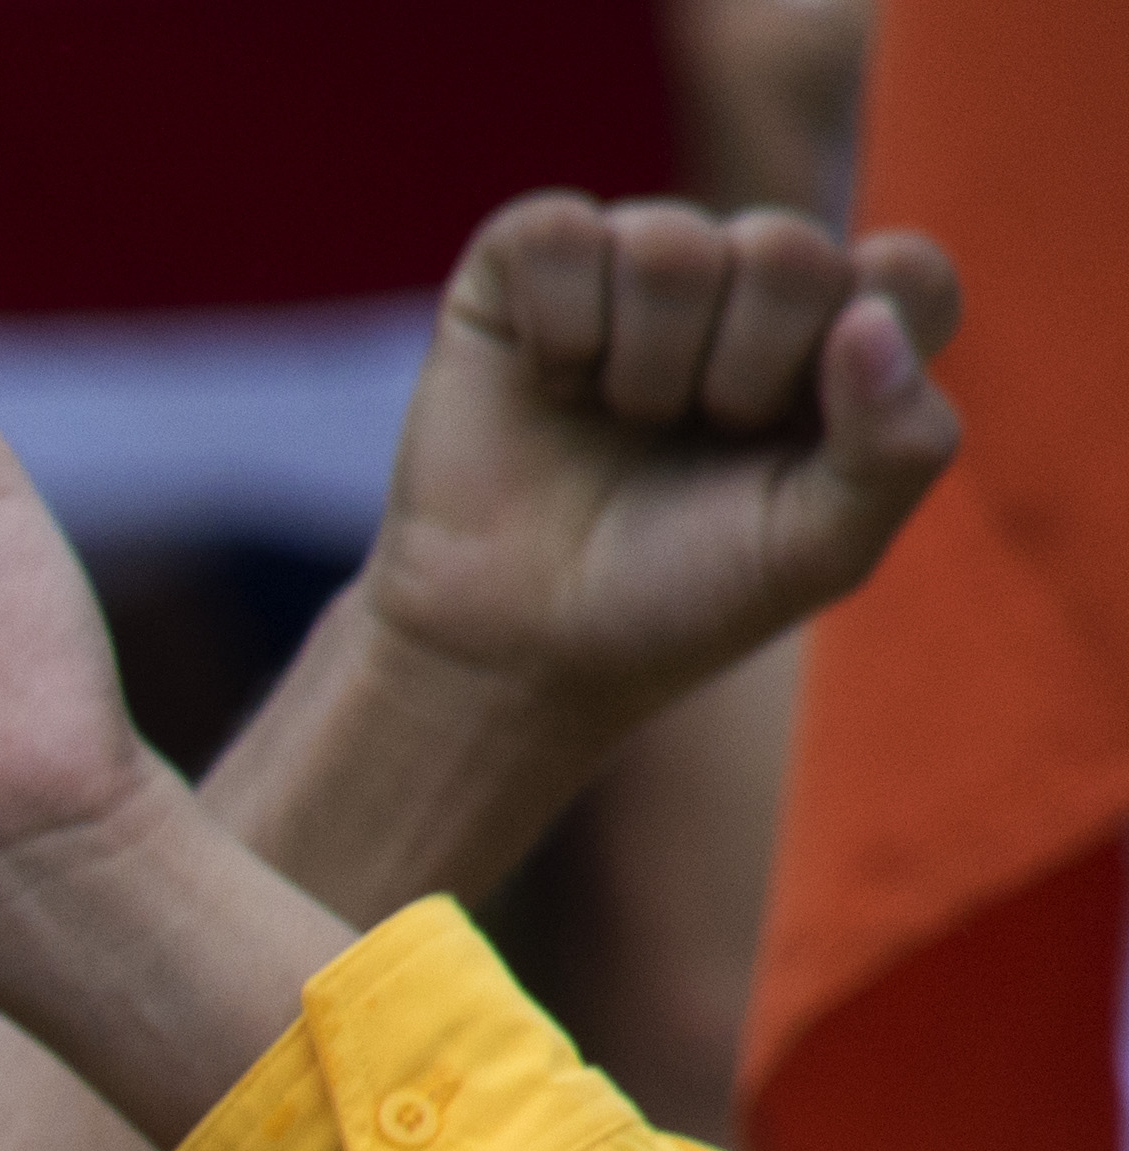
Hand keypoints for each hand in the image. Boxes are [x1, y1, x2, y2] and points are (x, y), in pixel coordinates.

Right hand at [358, 193, 957, 746]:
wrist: (515, 645)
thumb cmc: (676, 593)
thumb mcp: (820, 552)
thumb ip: (899, 447)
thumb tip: (869, 318)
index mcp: (841, 334)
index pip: (906, 272)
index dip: (859, 357)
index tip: (795, 443)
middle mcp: (746, 279)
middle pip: (786, 249)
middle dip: (739, 373)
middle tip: (692, 439)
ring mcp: (636, 260)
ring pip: (668, 242)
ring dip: (643, 365)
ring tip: (619, 420)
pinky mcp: (526, 262)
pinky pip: (559, 233)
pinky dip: (559, 326)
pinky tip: (551, 382)